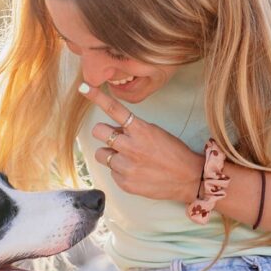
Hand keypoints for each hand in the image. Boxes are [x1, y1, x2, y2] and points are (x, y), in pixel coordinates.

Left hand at [79, 82, 203, 202]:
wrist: (188, 178)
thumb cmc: (173, 153)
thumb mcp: (155, 133)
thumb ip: (132, 130)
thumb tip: (114, 132)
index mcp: (140, 130)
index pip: (114, 109)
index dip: (97, 97)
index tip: (83, 88)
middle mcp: (130, 146)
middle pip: (98, 132)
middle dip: (104, 134)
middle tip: (115, 139)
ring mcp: (125, 166)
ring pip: (101, 154)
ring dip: (110, 154)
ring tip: (128, 159)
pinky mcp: (124, 182)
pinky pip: (111, 172)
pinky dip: (120, 171)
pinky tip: (136, 172)